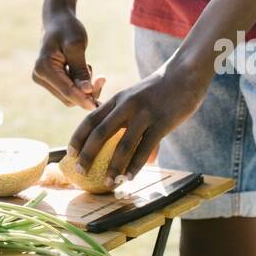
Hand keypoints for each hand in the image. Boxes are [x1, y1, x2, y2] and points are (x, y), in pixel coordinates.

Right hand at [33, 7, 104, 109]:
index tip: (99, 104)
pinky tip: (83, 68)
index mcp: (43, 67)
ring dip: (83, 88)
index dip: (83, 99)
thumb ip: (80, 70)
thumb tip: (87, 92)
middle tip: (102, 78)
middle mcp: (39, 76)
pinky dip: (79, 85)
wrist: (57, 19)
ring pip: (69, 96)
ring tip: (88, 66)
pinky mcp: (49, 80)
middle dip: (86, 93)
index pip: (67, 91)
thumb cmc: (67, 28)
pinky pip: (68, 91)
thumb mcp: (76, 46)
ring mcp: (43, 79)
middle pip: (68, 97)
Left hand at [67, 58, 209, 183]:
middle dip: (88, 154)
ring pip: (123, 144)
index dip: (78, 137)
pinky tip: (131, 177)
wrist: (185, 73)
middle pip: (100, 132)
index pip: (90, 119)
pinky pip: (146, 148)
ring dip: (114, 166)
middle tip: (81, 171)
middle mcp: (127, 105)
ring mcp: (144, 114)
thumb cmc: (162, 90)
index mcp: (117, 99)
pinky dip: (136, 165)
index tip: (70, 153)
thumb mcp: (139, 100)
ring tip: (109, 182)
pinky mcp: (162, 122)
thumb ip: (136, 126)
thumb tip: (144, 160)